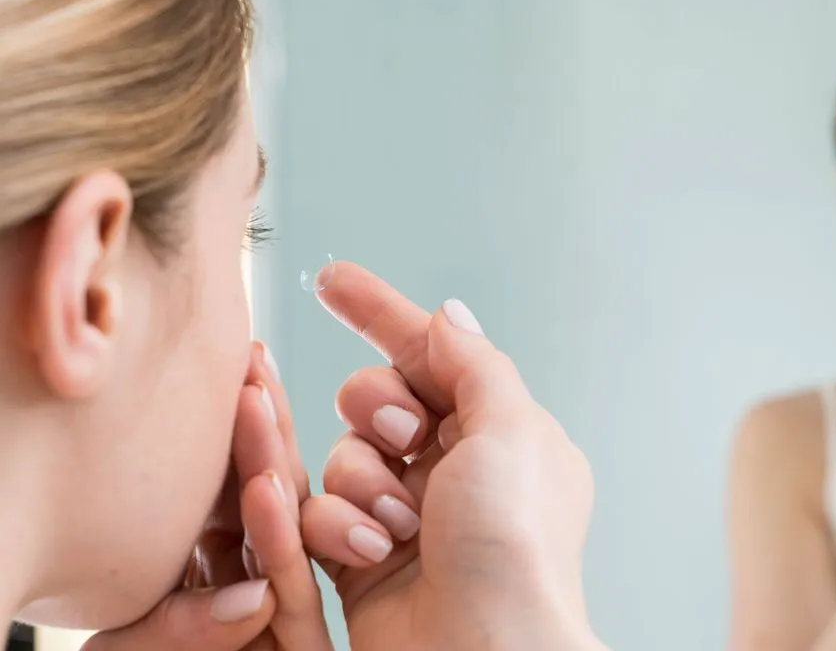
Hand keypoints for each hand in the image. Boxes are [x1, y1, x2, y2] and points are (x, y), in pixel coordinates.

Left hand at [82, 343, 331, 650]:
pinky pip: (293, 604)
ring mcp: (281, 622)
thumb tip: (249, 595)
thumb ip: (175, 628)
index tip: (242, 365)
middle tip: (255, 362)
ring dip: (271, 471)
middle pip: (265, 501)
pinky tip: (266, 493)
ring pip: (285, 541)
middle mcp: (254, 589)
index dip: (237, 431)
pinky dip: (281, 550)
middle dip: (261, 432)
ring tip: (255, 403)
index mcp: (216, 573)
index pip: (231, 492)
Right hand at [301, 262, 604, 650]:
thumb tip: (448, 315)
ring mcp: (405, 514)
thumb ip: (473, 364)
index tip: (333, 278)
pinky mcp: (362, 559)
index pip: (429, 354)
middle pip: (374, 397)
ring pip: (342, 455)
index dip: (380, 313)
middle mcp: (451, 469)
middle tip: (404, 435)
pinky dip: (340, 526)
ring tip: (400, 523)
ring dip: (364, 481)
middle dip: (378, 407)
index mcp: (496, 433)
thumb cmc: (514, 545)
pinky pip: (319, 513)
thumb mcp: (512, 431)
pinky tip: (375, 552)